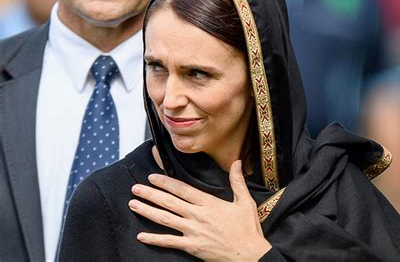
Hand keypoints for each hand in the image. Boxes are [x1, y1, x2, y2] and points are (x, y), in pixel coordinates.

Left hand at [128, 160, 271, 260]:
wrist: (250, 255)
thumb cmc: (247, 229)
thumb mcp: (245, 202)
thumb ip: (237, 181)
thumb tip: (238, 162)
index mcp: (209, 203)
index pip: (182, 189)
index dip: (166, 182)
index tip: (152, 177)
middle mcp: (198, 216)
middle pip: (169, 202)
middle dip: (150, 194)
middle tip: (135, 188)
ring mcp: (193, 232)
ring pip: (165, 219)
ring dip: (147, 211)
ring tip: (133, 204)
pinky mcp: (192, 247)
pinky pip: (169, 242)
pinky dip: (154, 239)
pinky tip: (141, 236)